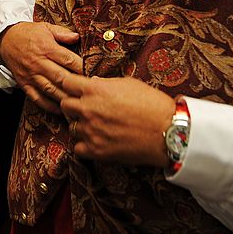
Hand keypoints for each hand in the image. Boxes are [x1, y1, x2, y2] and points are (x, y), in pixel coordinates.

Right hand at [0, 22, 82, 112]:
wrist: (5, 39)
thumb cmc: (28, 33)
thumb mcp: (46, 27)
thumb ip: (62, 33)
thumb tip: (77, 37)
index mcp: (47, 48)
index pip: (68, 60)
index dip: (82, 68)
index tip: (93, 74)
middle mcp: (39, 63)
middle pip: (61, 77)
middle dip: (76, 85)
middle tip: (89, 92)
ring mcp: (31, 75)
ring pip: (50, 90)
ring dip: (64, 98)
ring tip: (78, 104)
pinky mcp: (24, 83)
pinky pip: (37, 98)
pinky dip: (48, 105)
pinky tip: (59, 109)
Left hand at [58, 74, 175, 166]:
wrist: (168, 131)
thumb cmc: (152, 104)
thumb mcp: (128, 84)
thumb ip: (105, 83)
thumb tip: (91, 83)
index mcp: (95, 89)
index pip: (66, 82)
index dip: (70, 85)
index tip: (76, 89)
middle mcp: (88, 109)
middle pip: (64, 105)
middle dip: (73, 105)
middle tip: (86, 108)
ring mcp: (90, 131)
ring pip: (71, 127)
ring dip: (81, 126)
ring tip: (97, 126)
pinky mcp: (96, 151)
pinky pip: (77, 148)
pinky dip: (85, 145)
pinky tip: (97, 141)